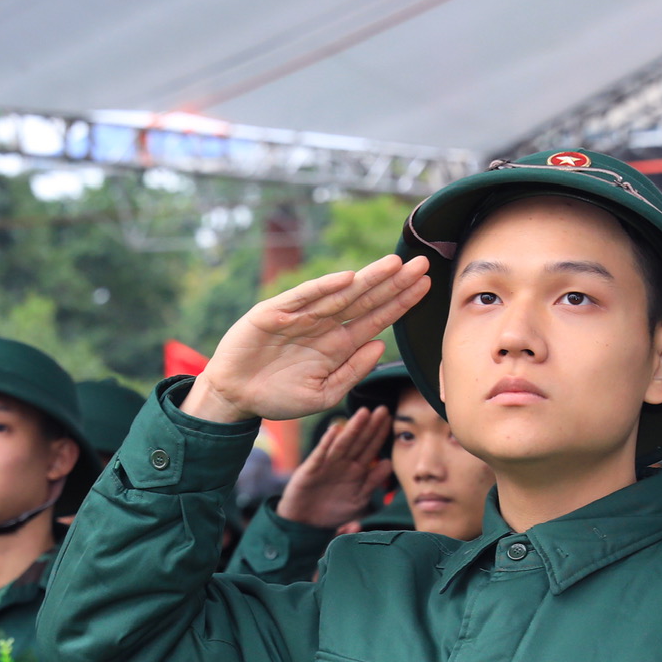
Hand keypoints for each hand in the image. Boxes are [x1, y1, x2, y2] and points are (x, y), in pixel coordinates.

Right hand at [183, 254, 432, 424]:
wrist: (235, 397)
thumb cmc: (278, 398)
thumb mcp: (323, 395)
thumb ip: (352, 372)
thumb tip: (379, 346)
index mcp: (337, 344)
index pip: (376, 318)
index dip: (400, 302)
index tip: (426, 286)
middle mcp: (323, 325)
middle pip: (365, 300)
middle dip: (393, 283)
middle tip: (422, 264)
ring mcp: (300, 316)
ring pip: (340, 294)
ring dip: (367, 279)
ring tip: (394, 265)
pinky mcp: (274, 312)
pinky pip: (303, 298)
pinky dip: (323, 287)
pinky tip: (347, 278)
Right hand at [277, 407, 391, 528]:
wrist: (305, 522)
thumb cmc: (332, 510)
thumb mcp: (358, 499)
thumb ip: (372, 482)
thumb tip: (388, 463)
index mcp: (356, 470)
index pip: (370, 448)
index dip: (380, 434)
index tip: (391, 419)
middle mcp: (343, 463)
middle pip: (359, 441)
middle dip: (370, 426)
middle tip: (382, 409)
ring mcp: (326, 464)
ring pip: (343, 444)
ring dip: (353, 429)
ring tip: (363, 413)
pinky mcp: (311, 470)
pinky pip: (320, 455)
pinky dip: (326, 443)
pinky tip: (334, 430)